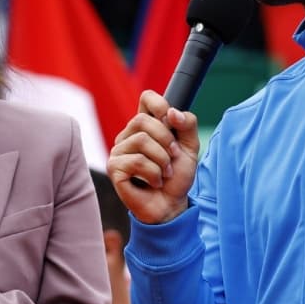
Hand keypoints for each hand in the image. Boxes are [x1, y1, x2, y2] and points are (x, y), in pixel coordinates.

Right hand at [109, 91, 199, 223]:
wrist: (171, 205)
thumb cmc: (176, 177)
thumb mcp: (190, 148)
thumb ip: (187, 124)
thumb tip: (171, 113)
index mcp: (145, 127)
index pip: (146, 98)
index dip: (160, 104)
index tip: (171, 121)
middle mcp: (128, 136)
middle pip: (143, 120)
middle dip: (166, 140)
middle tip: (173, 158)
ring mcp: (118, 152)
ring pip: (141, 141)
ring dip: (162, 160)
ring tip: (164, 173)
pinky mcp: (114, 168)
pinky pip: (137, 161)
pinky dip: (153, 174)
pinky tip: (154, 182)